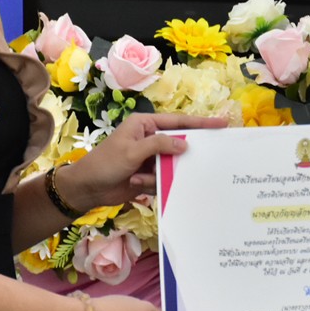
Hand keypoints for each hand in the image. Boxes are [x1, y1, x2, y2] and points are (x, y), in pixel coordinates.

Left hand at [60, 113, 226, 209]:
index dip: (200, 123)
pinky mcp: (149, 175)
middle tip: (199, 160)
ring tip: (139, 177)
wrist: (88, 189)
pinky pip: (163, 179)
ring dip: (159, 175)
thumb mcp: (132, 151)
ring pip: (172, 165)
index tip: (221, 124)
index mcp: (145, 125)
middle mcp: (150, 138)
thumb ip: (159, 145)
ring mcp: (150, 158)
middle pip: (178, 144)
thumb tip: (185, 143)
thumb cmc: (106, 163)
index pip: (178, 122)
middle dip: (181, 156)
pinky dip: (152, 184)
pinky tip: (135, 184)